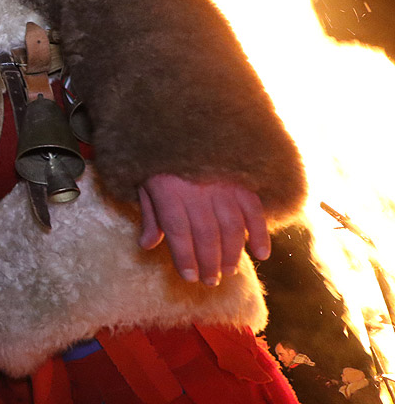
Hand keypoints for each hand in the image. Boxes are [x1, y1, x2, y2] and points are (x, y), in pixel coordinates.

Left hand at [138, 174, 269, 286]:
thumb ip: (150, 215)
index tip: (190, 277)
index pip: (177, 230)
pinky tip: (261, 254)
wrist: (182, 128)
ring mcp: (221, 184)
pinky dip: (260, 233)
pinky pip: (254, 210)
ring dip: (231, 254)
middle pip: (205, 233)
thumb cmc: (161, 162)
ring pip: (230, 226)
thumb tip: (147, 245)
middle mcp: (196, 188)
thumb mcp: (146, 184)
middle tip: (211, 281)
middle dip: (209, 262)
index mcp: (168, 190)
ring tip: (228, 271)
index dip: (184, 256)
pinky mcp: (241, 181)